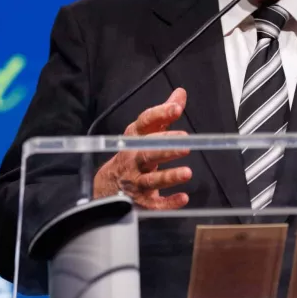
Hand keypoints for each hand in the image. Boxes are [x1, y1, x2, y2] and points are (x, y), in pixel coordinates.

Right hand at [93, 87, 192, 209]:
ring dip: (168, 177)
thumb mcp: (145, 132)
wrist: (109, 185)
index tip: (176, 108)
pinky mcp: (140, 201)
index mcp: (134, 138)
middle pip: (147, 152)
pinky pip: (153, 204)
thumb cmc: (133, 153)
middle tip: (186, 144)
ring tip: (187, 173)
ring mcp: (134, 181)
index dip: (160, 114)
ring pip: (150, 180)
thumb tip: (181, 93)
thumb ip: (164, 115)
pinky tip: (183, 198)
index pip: (145, 123)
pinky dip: (168, 203)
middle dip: (166, 148)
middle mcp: (132, 158)